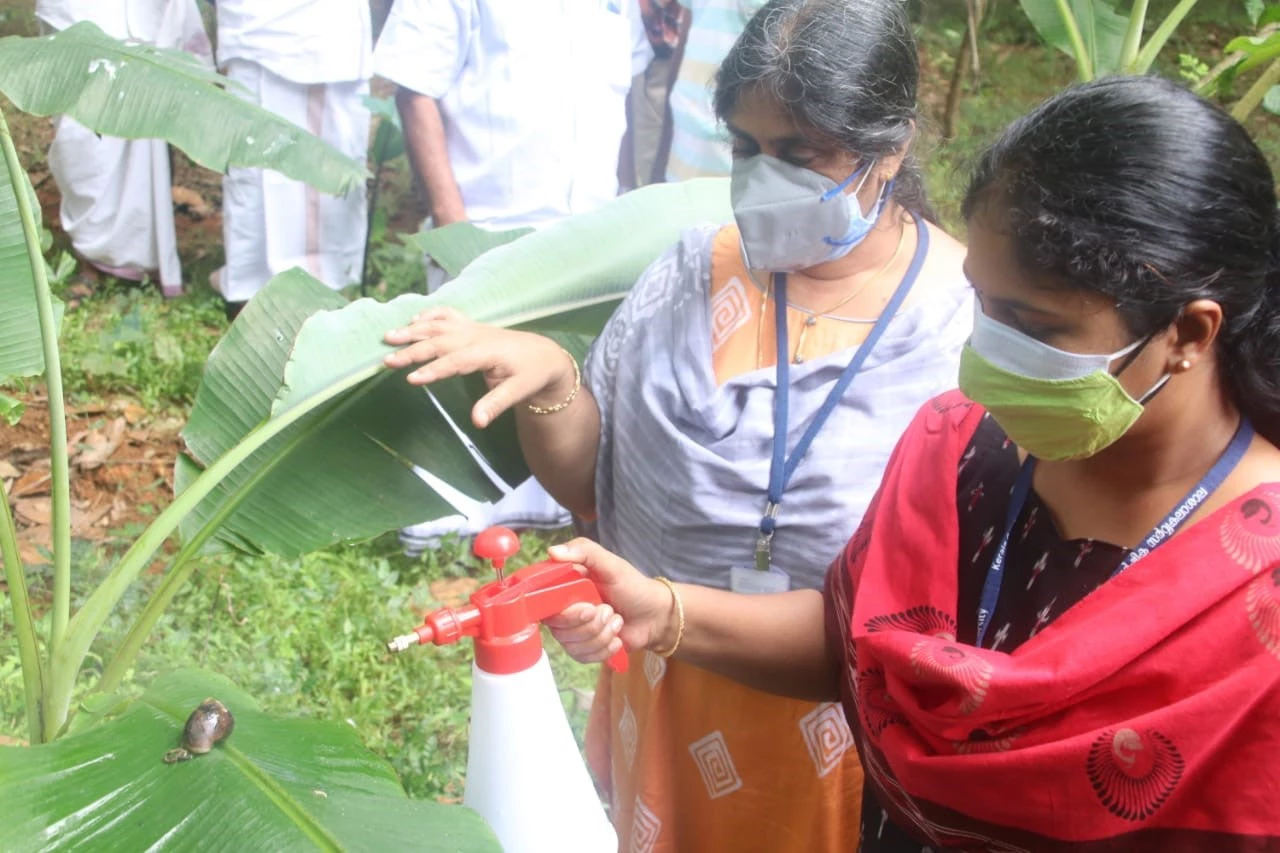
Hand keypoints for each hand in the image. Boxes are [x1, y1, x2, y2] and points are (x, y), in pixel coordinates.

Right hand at [382, 307, 575, 427]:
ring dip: (413, 330)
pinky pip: (447, 315)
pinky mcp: (471, 326)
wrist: (543, 354)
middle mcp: (476, 336)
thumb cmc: (530, 374)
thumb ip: (496, 404)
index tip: (411, 379)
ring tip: (388, 336)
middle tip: (387, 361)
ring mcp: (472, 328)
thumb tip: (477, 422)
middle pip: (440, 341)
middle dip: (412, 351)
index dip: (433, 369)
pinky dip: (430, 315)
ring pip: (438, 325)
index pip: (456, 361)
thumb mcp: (518, 392)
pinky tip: (413, 320)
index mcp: (487, 352)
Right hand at [545, 538, 676, 663]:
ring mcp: (572, 632)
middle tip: (610, 610)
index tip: (588, 608)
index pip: (544, 604)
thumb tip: (553, 551)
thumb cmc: (632, 586)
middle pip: (559, 629)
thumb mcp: (611, 564)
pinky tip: (616, 638)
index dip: (565, 612)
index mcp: (564, 588)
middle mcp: (563, 611)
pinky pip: (583, 657)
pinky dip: (604, 649)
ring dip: (602, 635)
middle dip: (591, 623)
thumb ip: (584, 551)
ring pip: (572, 645)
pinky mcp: (583, 650)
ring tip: (616, 621)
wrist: (654, 615)